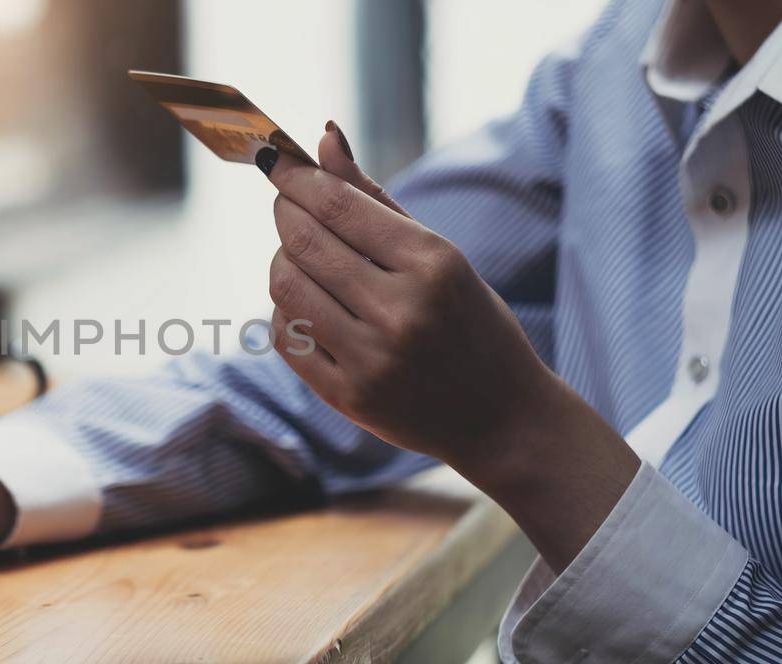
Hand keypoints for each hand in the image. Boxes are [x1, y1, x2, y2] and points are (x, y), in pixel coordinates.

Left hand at [261, 128, 637, 569]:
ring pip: (285, 285)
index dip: (297, 179)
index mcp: (434, 263)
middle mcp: (401, 310)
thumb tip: (325, 139)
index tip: (279, 164)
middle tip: (288, 205)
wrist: (502, 419)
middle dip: (285, 213)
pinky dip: (284, 309)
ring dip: (281, 260)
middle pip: (304, 241)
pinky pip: (286, 335)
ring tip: (300, 255)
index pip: (338, 204)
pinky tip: (304, 301)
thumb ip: (376, 198)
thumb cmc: (472, 324)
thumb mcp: (441, 256)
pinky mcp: (348, 397)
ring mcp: (372, 358)